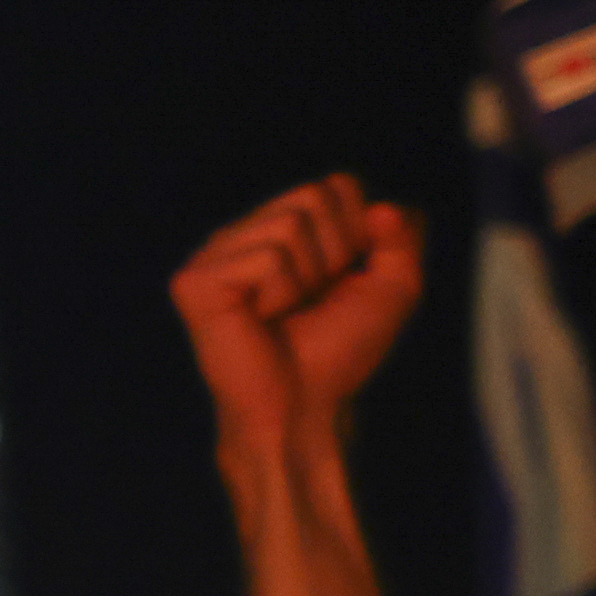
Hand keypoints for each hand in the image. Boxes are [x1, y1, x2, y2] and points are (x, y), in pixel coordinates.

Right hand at [171, 175, 421, 471]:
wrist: (303, 409)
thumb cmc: (338, 355)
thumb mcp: (391, 289)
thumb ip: (401, 239)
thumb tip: (382, 208)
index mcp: (274, 229)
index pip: (336, 185)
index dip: (357, 236)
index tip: (338, 284)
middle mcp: (240, 235)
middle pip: (313, 196)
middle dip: (333, 254)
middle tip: (309, 302)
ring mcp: (212, 256)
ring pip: (290, 225)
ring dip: (305, 279)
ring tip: (283, 315)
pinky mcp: (195, 281)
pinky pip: (267, 258)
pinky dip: (280, 294)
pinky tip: (259, 321)